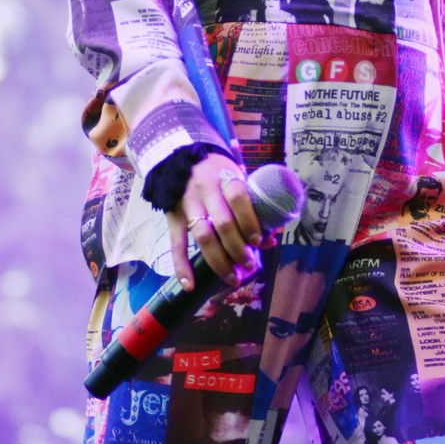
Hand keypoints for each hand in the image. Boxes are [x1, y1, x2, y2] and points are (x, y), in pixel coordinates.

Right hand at [166, 154, 261, 289]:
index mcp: (224, 177)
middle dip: (238, 249)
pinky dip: (182, 267)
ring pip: (203, 236)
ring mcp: (187, 204)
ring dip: (219, 261)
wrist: (180, 158)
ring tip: (233, 278)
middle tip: (249, 265)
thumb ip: (252, 206)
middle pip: (222, 223)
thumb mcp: (236, 178)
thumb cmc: (217, 171)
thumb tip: (271, 240)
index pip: (238, 197)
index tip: (259, 242)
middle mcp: (205, 190)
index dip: (249, 221)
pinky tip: (190, 285)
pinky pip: (176, 244)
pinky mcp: (173, 217)